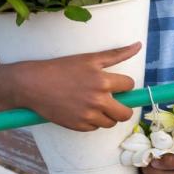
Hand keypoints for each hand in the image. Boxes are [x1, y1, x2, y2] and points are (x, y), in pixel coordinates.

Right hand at [9, 42, 142, 131]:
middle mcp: (98, 100)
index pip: (129, 86)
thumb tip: (139, 45)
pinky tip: (82, 110)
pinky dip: (93, 121)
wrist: (34, 84)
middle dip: (123, 107)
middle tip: (115, 101)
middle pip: (125, 113)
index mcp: (103, 81)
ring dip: (108, 115)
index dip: (124, 85)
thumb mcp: (89, 58)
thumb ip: (117, 54)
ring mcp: (88, 115)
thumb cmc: (61, 68)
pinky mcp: (78, 126)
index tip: (116, 84)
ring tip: (96, 104)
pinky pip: (95, 128)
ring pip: (111, 123)